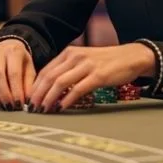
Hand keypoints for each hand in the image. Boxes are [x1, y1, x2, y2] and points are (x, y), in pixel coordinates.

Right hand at [0, 39, 35, 109]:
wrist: (8, 48)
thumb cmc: (20, 61)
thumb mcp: (29, 69)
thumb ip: (28, 84)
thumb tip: (27, 101)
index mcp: (14, 51)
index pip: (13, 72)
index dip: (16, 90)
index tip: (20, 103)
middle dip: (4, 94)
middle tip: (10, 107)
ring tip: (2, 106)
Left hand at [29, 44, 154, 112]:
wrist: (132, 57)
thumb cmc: (107, 62)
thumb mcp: (84, 61)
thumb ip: (69, 70)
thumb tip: (52, 89)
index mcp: (70, 53)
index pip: (46, 70)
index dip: (35, 87)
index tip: (30, 100)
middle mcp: (75, 57)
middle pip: (49, 77)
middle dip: (38, 94)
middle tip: (32, 109)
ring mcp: (87, 65)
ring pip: (60, 83)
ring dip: (49, 98)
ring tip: (44, 110)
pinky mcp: (98, 76)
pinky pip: (78, 89)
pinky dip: (67, 100)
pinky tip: (61, 108)